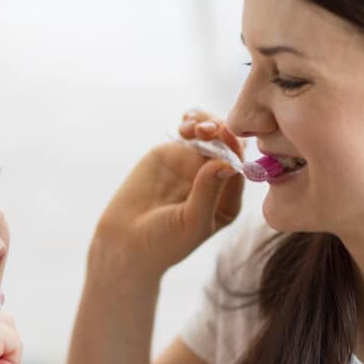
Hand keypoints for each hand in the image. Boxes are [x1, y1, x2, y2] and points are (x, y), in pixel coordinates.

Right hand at [92, 109, 243, 281]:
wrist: (125, 243)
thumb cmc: (163, 243)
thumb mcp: (190, 223)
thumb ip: (208, 192)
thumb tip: (227, 163)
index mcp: (226, 200)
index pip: (238, 169)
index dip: (234, 151)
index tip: (225, 140)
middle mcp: (214, 180)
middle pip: (227, 147)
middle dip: (222, 132)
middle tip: (208, 129)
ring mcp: (192, 165)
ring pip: (209, 135)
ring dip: (206, 123)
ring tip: (193, 126)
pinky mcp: (171, 155)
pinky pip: (187, 133)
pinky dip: (191, 122)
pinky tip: (187, 120)